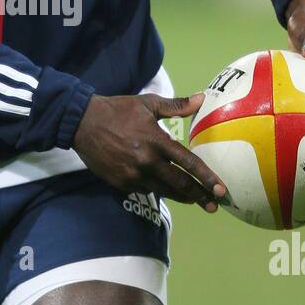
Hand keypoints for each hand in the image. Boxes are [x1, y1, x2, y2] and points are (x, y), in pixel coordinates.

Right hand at [72, 92, 227, 210]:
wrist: (82, 123)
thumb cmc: (118, 110)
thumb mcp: (148, 103)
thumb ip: (176, 105)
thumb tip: (201, 98)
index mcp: (156, 141)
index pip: (188, 163)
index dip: (207, 178)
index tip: (221, 189)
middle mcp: (147, 162)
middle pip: (180, 185)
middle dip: (200, 196)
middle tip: (214, 205)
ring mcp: (133, 175)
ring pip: (164, 191)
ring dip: (182, 197)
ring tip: (196, 201)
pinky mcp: (121, 183)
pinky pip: (145, 189)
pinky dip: (158, 190)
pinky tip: (167, 190)